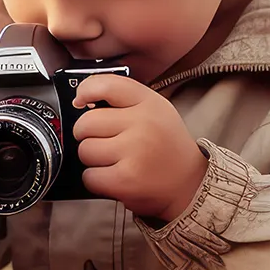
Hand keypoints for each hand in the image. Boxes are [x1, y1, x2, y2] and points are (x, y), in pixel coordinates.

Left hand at [70, 75, 207, 223]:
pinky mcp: (125, 179)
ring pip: (85, 150)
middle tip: (108, 142)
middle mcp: (143, 124)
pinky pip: (89, 176)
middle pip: (86, 123)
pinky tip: (115, 177)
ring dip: (93, 159)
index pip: (105, 85)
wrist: (190, 184)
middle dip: (88, 135)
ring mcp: (135, 152)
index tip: (81, 102)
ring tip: (116, 161)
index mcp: (149, 103)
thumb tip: (80, 100)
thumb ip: (122, 99)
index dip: (85, 91)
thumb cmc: (166, 147)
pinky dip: (97, 180)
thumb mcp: (154, 110)